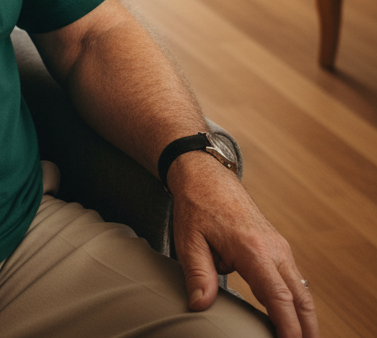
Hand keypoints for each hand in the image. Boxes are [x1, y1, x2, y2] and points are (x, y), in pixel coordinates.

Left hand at [168, 153, 318, 337]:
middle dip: (307, 328)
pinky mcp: (278, 247)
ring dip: (305, 318)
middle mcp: (274, 248)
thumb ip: (198, 274)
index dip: (288, 326)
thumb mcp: (189, 240)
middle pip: (300, 298)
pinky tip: (293, 320)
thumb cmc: (196, 206)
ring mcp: (279, 246)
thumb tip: (200, 305)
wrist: (206, 175)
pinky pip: (293, 280)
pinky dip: (297, 302)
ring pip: (301, 290)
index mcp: (252, 248)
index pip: (278, 297)